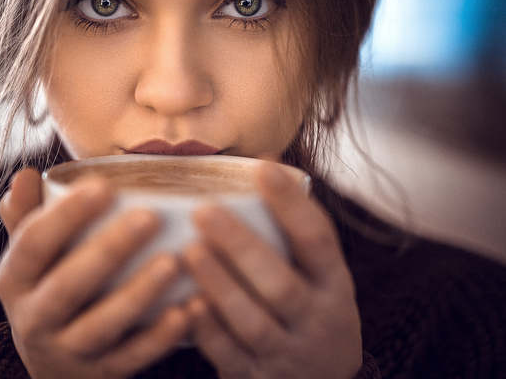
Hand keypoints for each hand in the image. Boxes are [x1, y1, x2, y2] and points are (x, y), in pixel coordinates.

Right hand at [0, 168, 190, 378]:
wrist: (52, 362)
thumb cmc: (49, 288)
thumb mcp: (30, 257)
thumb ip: (27, 216)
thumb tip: (25, 175)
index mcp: (15, 279)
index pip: (33, 244)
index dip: (65, 216)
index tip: (103, 186)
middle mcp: (34, 318)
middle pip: (68, 285)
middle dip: (109, 250)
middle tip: (150, 218)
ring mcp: (68, 350)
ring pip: (102, 325)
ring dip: (138, 293)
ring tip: (174, 262)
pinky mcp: (101, 373)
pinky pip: (132, 358)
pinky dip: (160, 337)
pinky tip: (188, 310)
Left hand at [183, 162, 361, 378]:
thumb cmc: (311, 307)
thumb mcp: (319, 274)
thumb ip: (293, 232)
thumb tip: (262, 163)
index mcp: (333, 283)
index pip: (317, 238)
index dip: (290, 203)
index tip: (261, 167)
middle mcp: (316, 318)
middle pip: (280, 283)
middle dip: (242, 246)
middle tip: (205, 211)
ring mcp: (288, 352)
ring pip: (254, 321)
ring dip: (221, 286)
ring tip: (190, 251)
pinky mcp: (258, 375)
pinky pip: (232, 357)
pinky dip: (210, 333)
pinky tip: (188, 306)